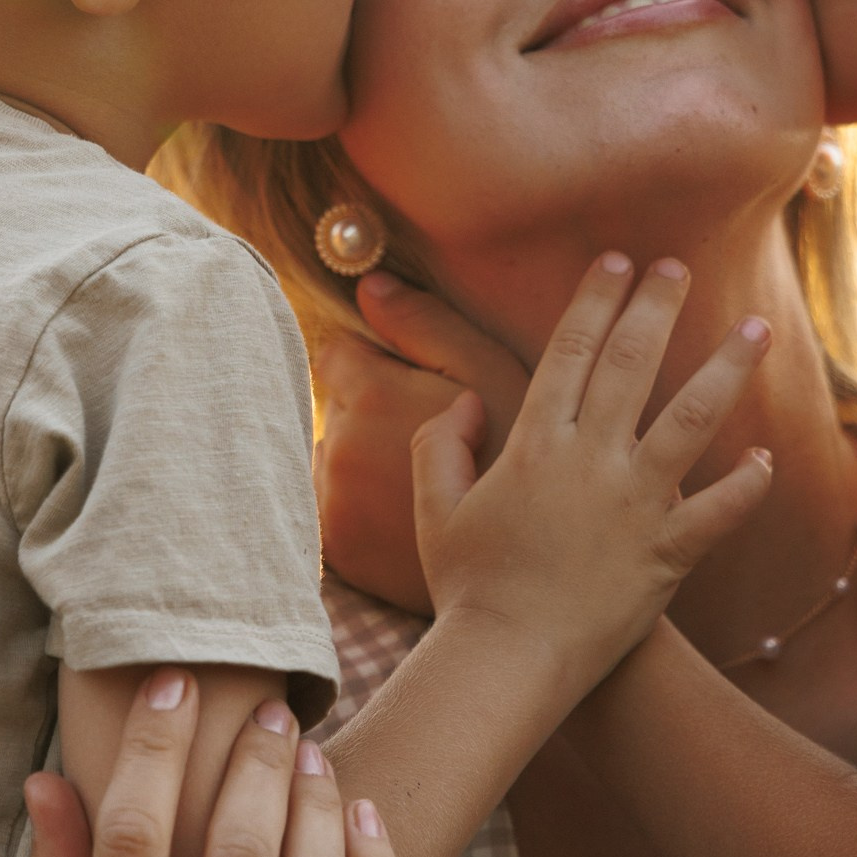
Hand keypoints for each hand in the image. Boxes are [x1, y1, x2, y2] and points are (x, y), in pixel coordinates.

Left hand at [313, 278, 530, 613]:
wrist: (525, 572)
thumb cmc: (522, 461)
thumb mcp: (490, 373)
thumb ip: (427, 323)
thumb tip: (370, 284)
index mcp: (371, 394)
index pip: (340, 354)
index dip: (381, 364)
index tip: (420, 388)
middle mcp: (338, 446)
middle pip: (335, 407)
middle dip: (371, 411)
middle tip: (431, 437)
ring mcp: (332, 502)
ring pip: (332, 456)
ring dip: (363, 458)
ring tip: (420, 482)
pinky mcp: (336, 548)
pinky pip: (331, 506)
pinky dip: (360, 506)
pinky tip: (406, 516)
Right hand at [409, 253, 771, 697]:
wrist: (507, 661)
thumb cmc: (466, 588)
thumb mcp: (436, 510)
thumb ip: (442, 446)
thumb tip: (464, 402)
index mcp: (534, 443)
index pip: (571, 349)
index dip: (597, 299)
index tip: (618, 260)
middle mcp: (590, 461)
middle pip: (632, 364)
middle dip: (658, 306)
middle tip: (680, 267)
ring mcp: (635, 504)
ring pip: (693, 419)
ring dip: (728, 368)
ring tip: (758, 328)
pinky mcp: (668, 553)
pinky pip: (719, 512)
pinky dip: (747, 485)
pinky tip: (768, 457)